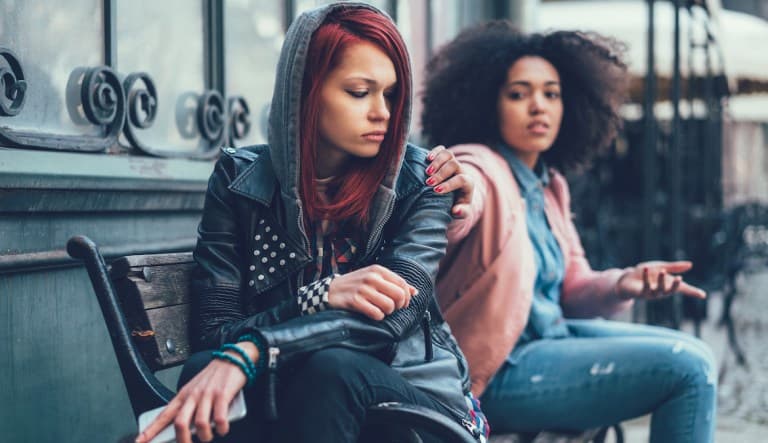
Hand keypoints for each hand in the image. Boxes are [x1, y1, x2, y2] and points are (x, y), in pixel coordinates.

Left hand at [135, 342, 257, 442]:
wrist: (233, 358)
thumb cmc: (214, 377)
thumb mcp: (196, 389)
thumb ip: (189, 407)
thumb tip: (186, 430)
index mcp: (183, 395)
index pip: (163, 415)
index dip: (150, 430)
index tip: (139, 442)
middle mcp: (193, 395)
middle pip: (180, 423)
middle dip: (183, 440)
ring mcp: (207, 395)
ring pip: (200, 424)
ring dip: (205, 436)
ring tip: (209, 436)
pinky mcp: (223, 395)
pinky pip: (219, 419)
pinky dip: (221, 428)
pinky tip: (222, 429)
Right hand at [328, 265, 416, 319]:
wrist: (330, 290)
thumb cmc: (356, 285)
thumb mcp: (374, 278)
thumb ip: (394, 283)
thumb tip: (415, 292)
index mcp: (378, 270)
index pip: (402, 283)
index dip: (406, 297)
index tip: (403, 304)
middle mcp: (371, 277)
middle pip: (399, 295)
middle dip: (399, 306)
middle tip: (392, 308)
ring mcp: (363, 289)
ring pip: (389, 306)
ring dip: (387, 312)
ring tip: (380, 310)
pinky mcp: (355, 301)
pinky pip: (376, 314)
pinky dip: (377, 317)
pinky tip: (371, 313)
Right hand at [426, 145, 473, 218]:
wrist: (454, 197)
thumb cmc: (457, 206)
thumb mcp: (462, 212)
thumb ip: (462, 212)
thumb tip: (456, 210)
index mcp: (468, 183)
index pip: (461, 179)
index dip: (449, 184)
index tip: (436, 190)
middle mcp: (461, 170)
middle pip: (453, 165)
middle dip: (441, 173)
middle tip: (428, 182)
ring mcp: (453, 162)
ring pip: (448, 154)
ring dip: (436, 161)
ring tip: (427, 171)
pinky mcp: (444, 158)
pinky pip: (441, 149)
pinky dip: (434, 152)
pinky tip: (427, 158)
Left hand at [616, 261, 705, 300]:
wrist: (627, 279)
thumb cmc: (645, 273)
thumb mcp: (660, 267)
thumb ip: (674, 267)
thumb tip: (690, 264)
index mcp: (668, 284)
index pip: (683, 289)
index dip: (693, 292)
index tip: (703, 295)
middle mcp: (662, 291)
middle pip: (671, 291)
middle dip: (675, 285)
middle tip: (679, 278)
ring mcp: (652, 294)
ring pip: (659, 290)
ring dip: (660, 280)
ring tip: (662, 270)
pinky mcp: (642, 294)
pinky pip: (645, 287)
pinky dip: (645, 277)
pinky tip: (646, 268)